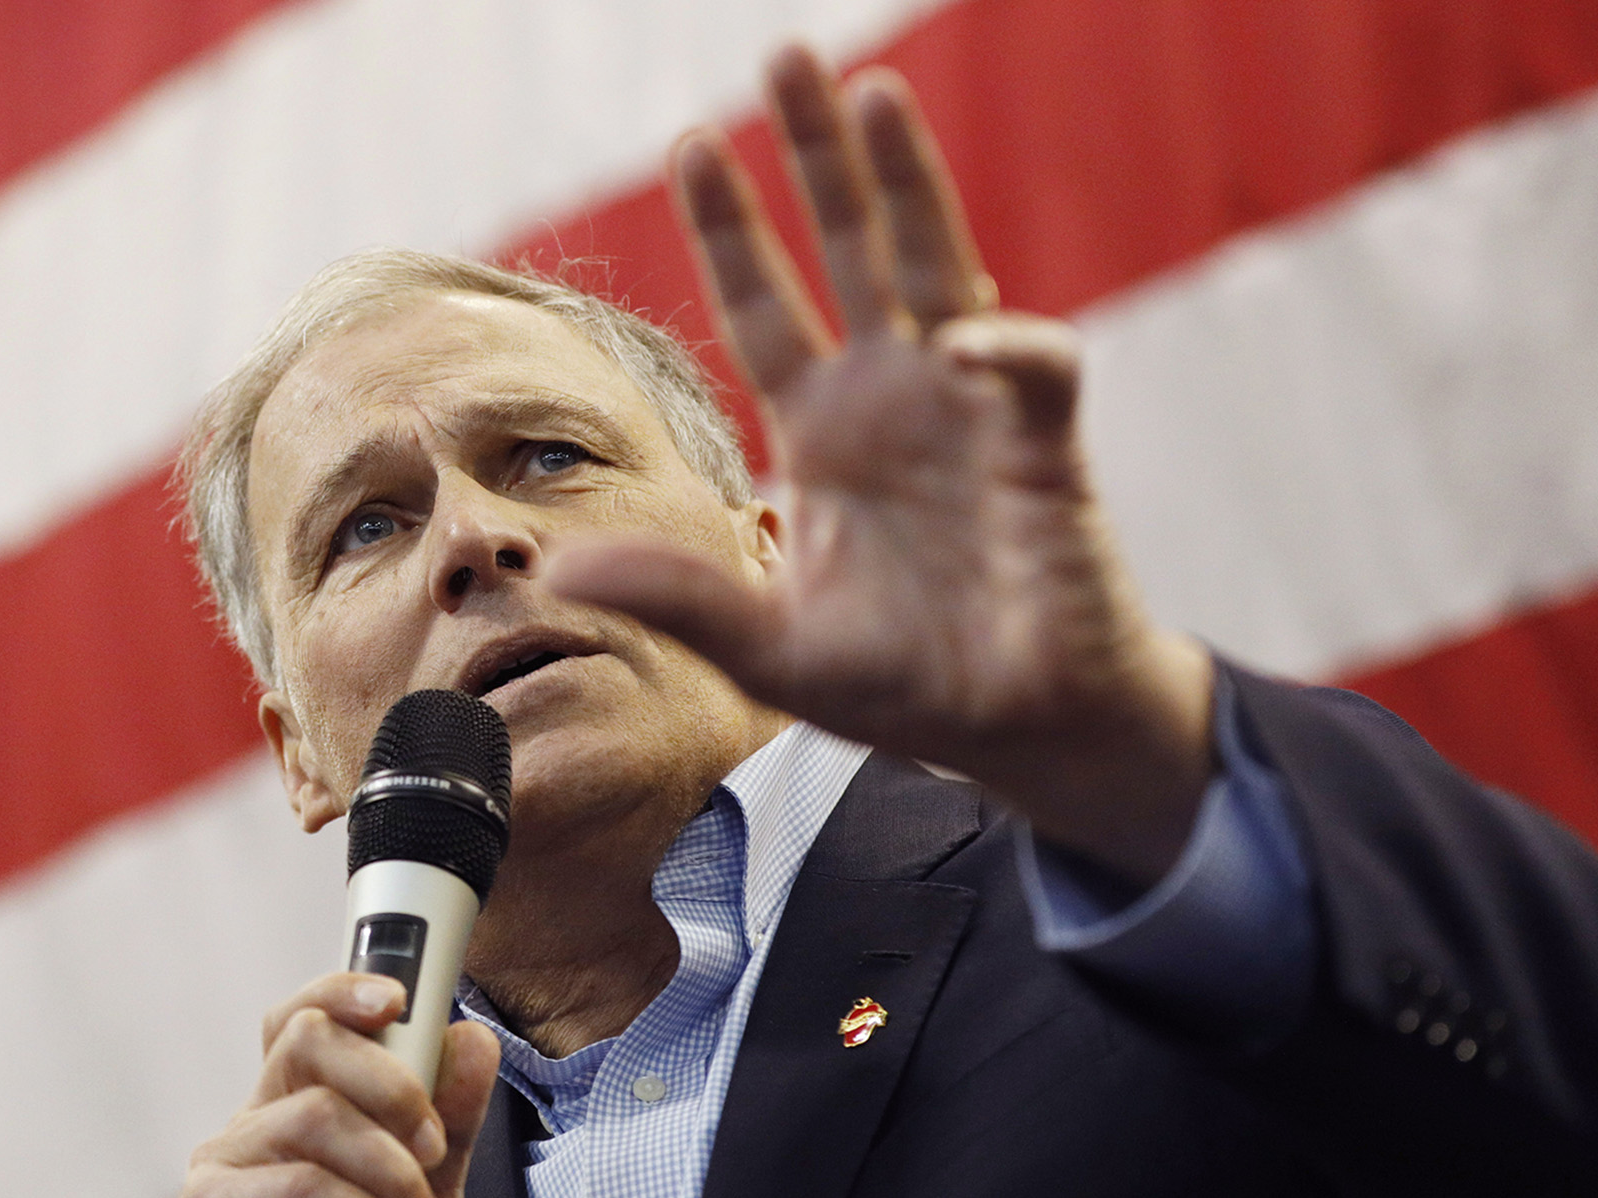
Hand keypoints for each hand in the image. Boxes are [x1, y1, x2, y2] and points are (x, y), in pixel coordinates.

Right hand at [179, 972, 499, 1197]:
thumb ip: (447, 1126)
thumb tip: (470, 1040)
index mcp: (295, 1110)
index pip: (306, 1020)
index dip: (344, 992)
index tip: (401, 999)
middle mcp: (252, 1127)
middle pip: (308, 1039)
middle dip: (392, 1084)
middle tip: (432, 1148)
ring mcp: (223, 1167)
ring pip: (318, 1114)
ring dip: (392, 1174)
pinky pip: (302, 1184)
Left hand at [547, 47, 1214, 881]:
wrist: (1027, 731)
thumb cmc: (910, 683)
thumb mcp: (769, 649)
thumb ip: (679, 597)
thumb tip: (554, 565)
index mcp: (826, 432)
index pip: (767, 306)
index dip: (733, 228)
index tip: (690, 141)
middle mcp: (895, 399)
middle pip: (851, 249)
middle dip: (819, 157)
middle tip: (783, 58)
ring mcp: (970, 411)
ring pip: (939, 266)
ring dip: (907, 183)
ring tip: (869, 96)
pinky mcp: (1043, 450)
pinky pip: (1032, 368)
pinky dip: (1002, 347)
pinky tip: (957, 341)